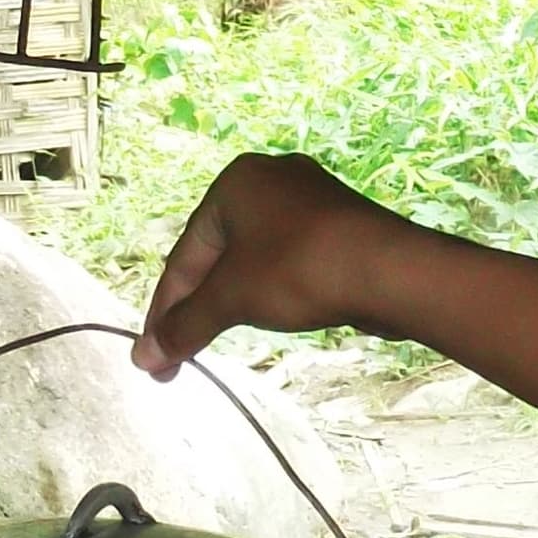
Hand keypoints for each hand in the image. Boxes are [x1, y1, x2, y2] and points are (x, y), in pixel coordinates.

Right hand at [138, 156, 411, 376]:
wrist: (392, 269)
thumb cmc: (300, 270)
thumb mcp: (233, 298)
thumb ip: (186, 325)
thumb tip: (145, 356)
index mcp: (236, 182)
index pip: (185, 254)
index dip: (165, 310)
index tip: (152, 356)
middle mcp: (270, 180)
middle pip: (217, 255)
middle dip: (196, 307)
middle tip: (176, 356)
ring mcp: (309, 200)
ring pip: (253, 258)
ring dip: (231, 301)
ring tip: (213, 340)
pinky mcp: (338, 225)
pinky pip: (287, 260)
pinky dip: (269, 290)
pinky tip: (266, 315)